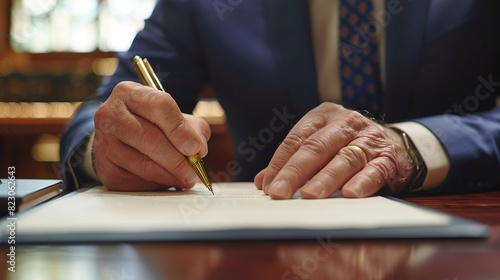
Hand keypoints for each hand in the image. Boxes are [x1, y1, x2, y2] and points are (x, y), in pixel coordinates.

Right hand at [93, 81, 209, 190]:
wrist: (122, 138)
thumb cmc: (154, 124)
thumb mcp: (176, 117)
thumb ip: (193, 128)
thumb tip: (198, 150)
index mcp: (129, 93)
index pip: (159, 106)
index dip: (180, 130)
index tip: (196, 148)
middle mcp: (110, 114)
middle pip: (149, 138)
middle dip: (177, 159)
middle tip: (194, 172)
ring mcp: (104, 142)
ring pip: (143, 164)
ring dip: (170, 176)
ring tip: (186, 179)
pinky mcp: (105, 168)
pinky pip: (136, 181)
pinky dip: (157, 184)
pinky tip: (167, 181)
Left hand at [254, 102, 414, 198]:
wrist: (397, 145)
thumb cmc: (349, 145)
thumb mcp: (321, 144)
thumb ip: (293, 159)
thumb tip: (262, 181)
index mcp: (324, 116)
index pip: (296, 139)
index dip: (279, 163)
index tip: (267, 185)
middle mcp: (346, 124)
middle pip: (316, 148)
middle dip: (295, 172)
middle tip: (279, 192)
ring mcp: (368, 140)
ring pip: (344, 159)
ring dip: (325, 179)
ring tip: (308, 195)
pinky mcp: (388, 158)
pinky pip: (374, 170)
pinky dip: (362, 182)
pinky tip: (349, 194)